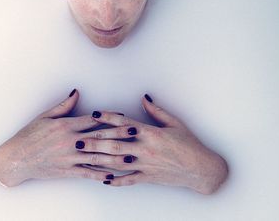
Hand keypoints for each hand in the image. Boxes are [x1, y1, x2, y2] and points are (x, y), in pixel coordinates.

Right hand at [0, 89, 130, 186]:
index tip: (123, 116)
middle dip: (119, 134)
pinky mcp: (67, 170)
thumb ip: (63, 106)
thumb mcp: (45, 117)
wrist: (16, 158)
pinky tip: (112, 175)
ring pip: (96, 156)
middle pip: (99, 137)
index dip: (109, 117)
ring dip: (115, 156)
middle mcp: (70, 141)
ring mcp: (69, 157)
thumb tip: (76, 93)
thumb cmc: (29, 136)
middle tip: (135, 133)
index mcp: (65, 126)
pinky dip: (100, 174)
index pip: (92, 120)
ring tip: (130, 156)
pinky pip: (86, 172)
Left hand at [76, 94, 228, 193]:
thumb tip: (144, 97)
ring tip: (84, 157)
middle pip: (115, 144)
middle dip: (95, 141)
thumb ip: (156, 111)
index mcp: (151, 133)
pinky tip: (103, 180)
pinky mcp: (148, 177)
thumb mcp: (174, 123)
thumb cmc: (189, 144)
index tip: (93, 114)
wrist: (200, 168)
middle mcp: (145, 149)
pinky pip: (129, 180)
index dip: (108, 118)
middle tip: (77, 139)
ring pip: (117, 162)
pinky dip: (116, 181)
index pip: (124, 124)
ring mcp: (145, 164)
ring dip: (99, 159)